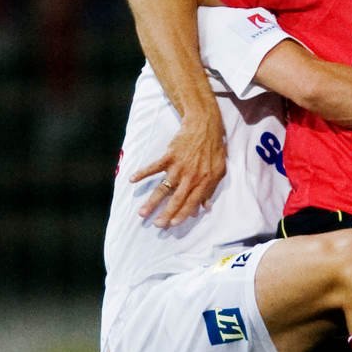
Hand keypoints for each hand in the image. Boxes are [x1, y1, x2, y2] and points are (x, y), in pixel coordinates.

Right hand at [130, 111, 227, 226]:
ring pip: (163, 187)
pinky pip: (154, 167)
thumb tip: (205, 208)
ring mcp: (178, 166)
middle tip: (157, 225)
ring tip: (142, 213)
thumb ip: (211, 190)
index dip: (182, 214)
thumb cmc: (213, 150)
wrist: (204, 127)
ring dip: (152, 201)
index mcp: (204, 181)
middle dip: (166, 214)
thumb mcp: (219, 171)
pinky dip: (142, 173)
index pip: (192, 202)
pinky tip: (132, 180)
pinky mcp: (169, 156)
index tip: (173, 225)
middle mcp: (190, 176)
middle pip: (176, 199)